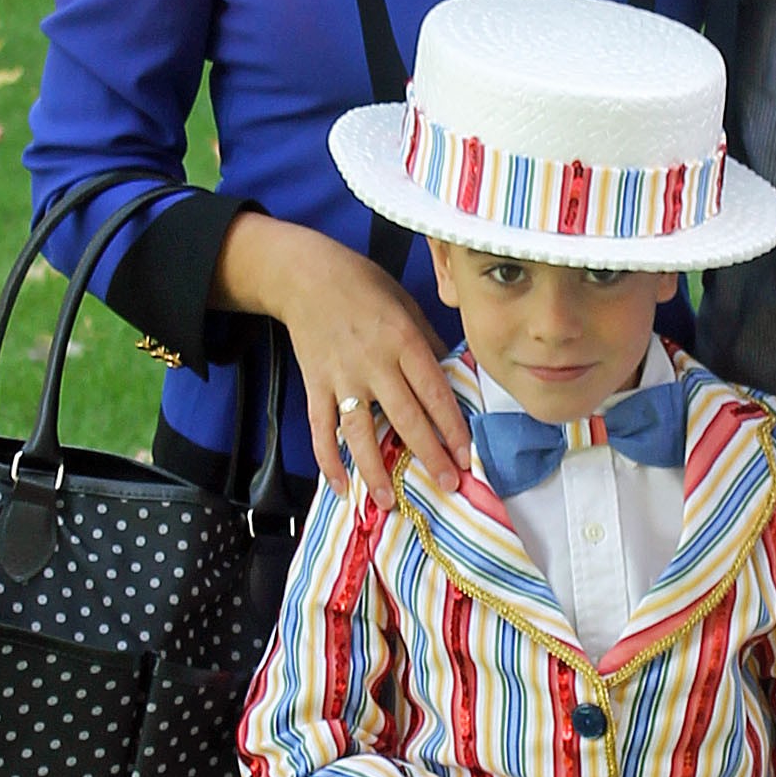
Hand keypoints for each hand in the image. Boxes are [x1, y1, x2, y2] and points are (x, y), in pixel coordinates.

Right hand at [214, 211, 470, 502]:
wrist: (308, 275)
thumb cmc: (366, 287)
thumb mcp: (408, 305)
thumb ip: (429, 343)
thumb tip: (452, 376)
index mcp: (404, 341)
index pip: (434, 393)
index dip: (452, 429)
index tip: (467, 457)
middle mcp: (374, 363)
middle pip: (405, 418)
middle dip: (429, 455)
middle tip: (447, 486)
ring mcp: (341, 377)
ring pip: (359, 432)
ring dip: (374, 469)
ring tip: (388, 501)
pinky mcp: (315, 385)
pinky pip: (320, 428)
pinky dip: (328, 460)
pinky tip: (340, 486)